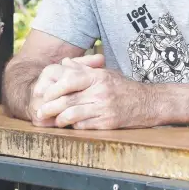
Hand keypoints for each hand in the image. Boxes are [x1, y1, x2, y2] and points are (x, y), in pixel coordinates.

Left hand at [37, 60, 152, 129]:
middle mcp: (100, 91)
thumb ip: (82, 68)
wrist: (148, 103)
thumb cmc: (123, 87)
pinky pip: (85, 126)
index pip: (70, 80)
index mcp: (98, 77)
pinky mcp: (108, 123)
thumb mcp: (104, 73)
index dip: (54, 88)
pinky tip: (70, 126)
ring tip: (53, 121)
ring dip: (60, 119)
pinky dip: (74, 126)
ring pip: (74, 114)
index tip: (44, 94)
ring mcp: (105, 108)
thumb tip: (64, 62)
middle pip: (69, 99)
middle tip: (39, 112)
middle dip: (51, 107)